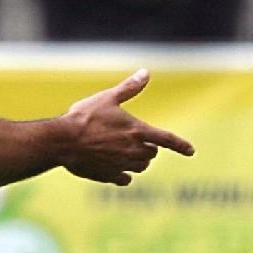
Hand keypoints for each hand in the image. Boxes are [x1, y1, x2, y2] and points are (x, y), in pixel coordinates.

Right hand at [59, 69, 193, 185]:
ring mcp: (121, 165)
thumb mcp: (107, 98)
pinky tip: (116, 170)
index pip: (168, 140)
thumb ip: (129, 88)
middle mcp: (133, 150)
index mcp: (137, 131)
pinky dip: (124, 175)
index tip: (191, 151)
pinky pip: (124, 179)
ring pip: (140, 167)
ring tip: (127, 155)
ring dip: (138, 162)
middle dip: (148, 149)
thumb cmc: (83, 118)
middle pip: (151, 154)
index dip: (181, 145)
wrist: (61, 141)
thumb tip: (146, 73)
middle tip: (138, 143)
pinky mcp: (107, 175)